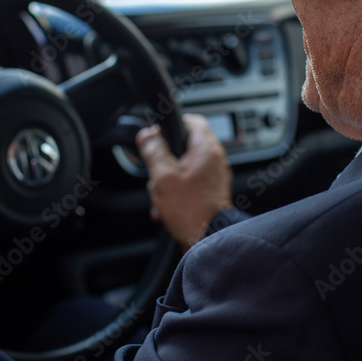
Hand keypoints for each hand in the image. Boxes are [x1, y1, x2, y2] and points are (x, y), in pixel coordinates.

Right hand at [137, 114, 233, 251]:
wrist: (209, 240)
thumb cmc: (192, 210)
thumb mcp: (164, 177)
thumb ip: (154, 152)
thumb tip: (147, 134)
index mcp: (206, 149)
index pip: (192, 120)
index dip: (172, 124)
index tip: (158, 135)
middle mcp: (214, 160)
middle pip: (183, 147)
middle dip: (164, 162)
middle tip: (157, 176)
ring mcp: (214, 177)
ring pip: (183, 168)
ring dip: (167, 182)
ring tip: (161, 198)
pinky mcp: (211, 193)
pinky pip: (189, 185)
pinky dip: (176, 194)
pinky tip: (166, 208)